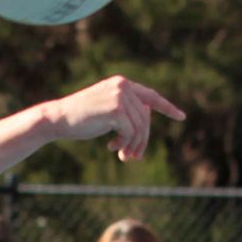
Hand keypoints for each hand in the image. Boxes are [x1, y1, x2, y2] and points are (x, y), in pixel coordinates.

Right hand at [50, 76, 184, 162]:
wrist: (59, 118)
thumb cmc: (81, 119)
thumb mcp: (107, 114)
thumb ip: (126, 114)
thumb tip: (145, 127)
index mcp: (122, 84)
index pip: (151, 96)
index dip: (167, 108)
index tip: (181, 117)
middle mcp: (123, 86)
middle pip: (146, 118)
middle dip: (142, 140)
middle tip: (135, 157)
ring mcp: (120, 96)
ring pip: (140, 127)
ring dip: (133, 145)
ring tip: (124, 156)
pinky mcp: (116, 109)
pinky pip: (130, 132)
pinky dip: (125, 144)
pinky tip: (112, 148)